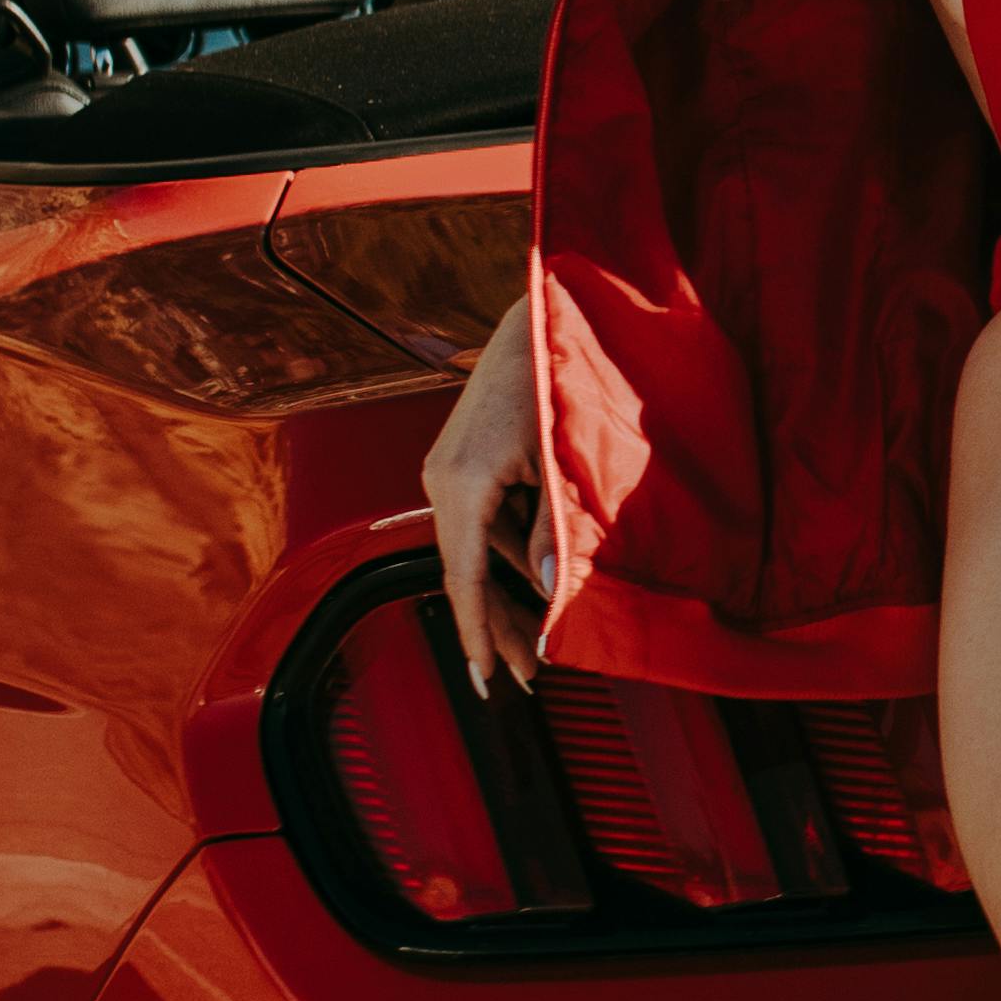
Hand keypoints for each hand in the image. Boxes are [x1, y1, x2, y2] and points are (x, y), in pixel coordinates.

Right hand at [424, 293, 550, 689]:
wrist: (535, 324)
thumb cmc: (548, 380)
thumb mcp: (558, 461)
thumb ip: (554, 527)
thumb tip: (551, 587)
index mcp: (460, 484)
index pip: (463, 577)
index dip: (476, 631)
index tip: (484, 674)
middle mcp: (443, 483)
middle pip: (468, 574)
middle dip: (498, 627)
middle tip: (522, 676)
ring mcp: (450, 476)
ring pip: (478, 555)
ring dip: (507, 598)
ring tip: (535, 646)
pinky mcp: (466, 469)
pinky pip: (486, 529)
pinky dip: (511, 562)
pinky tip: (537, 590)